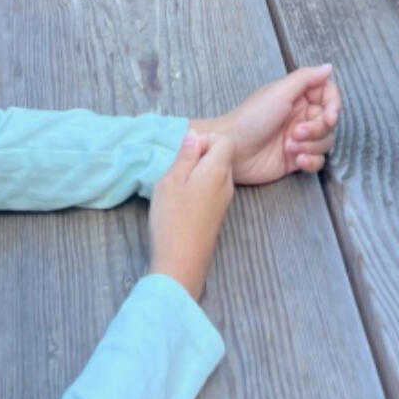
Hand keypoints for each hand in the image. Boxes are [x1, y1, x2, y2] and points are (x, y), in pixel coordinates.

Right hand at [149, 131, 234, 300]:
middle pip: (222, 156)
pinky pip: (214, 190)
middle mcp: (227, 184)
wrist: (181, 264)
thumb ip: (185, 155)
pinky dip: (201, 188)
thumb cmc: (172, 219)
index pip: (225, 140)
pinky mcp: (219, 216)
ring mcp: (225, 201)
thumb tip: (194, 135)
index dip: (206, 139)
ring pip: (217, 174)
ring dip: (199, 173)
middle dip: (201, 156)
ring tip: (177, 187)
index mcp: (217, 170)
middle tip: (177, 170)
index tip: (186, 153)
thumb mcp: (171, 180)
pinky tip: (182, 202)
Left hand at [192, 65, 341, 183]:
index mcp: (298, 96)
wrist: (231, 150)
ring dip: (312, 145)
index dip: (334, 105)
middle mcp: (301, 116)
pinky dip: (311, 161)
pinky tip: (297, 160)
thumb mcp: (279, 92)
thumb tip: (329, 67)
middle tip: (296, 133)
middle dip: (316, 129)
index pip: (329, 95)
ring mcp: (300, 138)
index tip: (330, 117)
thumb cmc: (251, 118)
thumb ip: (306, 78)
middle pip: (329, 121)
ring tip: (290, 146)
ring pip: (325, 142)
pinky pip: (318, 161)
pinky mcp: (296, 159)